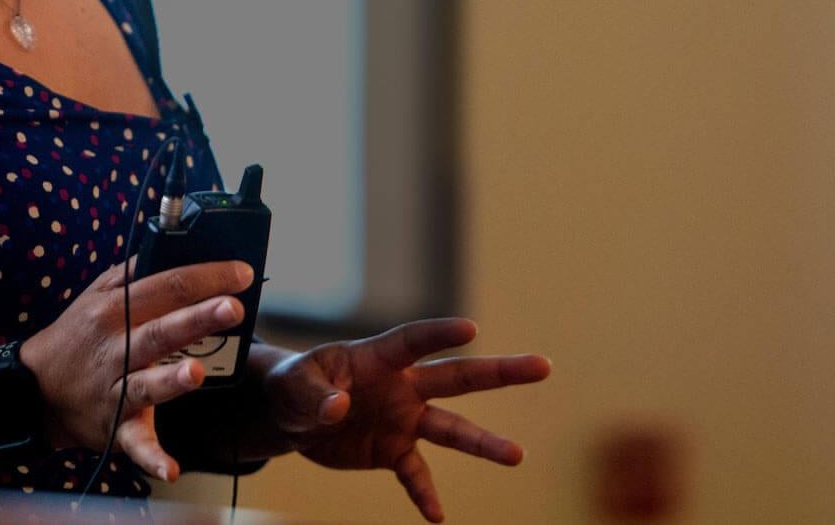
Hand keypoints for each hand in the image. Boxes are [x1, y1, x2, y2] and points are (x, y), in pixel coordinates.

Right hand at [17, 258, 255, 482]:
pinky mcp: (114, 425)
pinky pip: (134, 441)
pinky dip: (150, 456)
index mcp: (114, 309)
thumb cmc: (75, 337)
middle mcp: (114, 347)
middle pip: (159, 329)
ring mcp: (113, 388)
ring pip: (145, 383)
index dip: (205, 277)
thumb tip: (166, 245)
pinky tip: (169, 469)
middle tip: (232, 307)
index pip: (165, 285)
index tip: (240, 272)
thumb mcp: (94, 295)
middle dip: (196, 319)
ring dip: (170, 381)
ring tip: (196, 371)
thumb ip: (131, 273)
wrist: (33, 390)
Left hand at [262, 318, 549, 522]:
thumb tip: (338, 408)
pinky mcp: (393, 451)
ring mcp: (402, 420)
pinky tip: (436, 516)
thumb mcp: (292, 386)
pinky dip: (425, 495)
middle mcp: (401, 387)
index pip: (413, 341)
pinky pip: (416, 475)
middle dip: (500, 372)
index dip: (439, 334)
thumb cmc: (292, 385)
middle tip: (543, 366)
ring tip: (516, 456)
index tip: (471, 328)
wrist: (291, 416)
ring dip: (482, 444)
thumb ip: (314, 394)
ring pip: (452, 429)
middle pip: (458, 377)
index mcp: (377, 358)